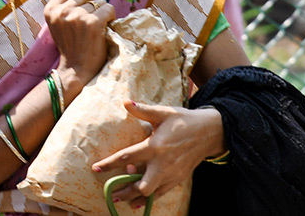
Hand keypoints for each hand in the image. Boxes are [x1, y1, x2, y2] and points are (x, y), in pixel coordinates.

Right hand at [44, 0, 113, 99]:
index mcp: (50, 9)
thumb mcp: (56, 22)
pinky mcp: (93, 23)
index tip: (79, 15)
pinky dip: (110, 18)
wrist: (76, 70)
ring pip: (99, 2)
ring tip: (94, 30)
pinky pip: (108, 8)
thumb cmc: (69, 45)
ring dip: (101, 14)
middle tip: (87, 25)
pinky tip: (104, 29)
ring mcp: (77, 16)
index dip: (80, 0)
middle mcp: (62, 10)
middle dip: (91, 6)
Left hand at [92, 102, 222, 203]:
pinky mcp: (177, 179)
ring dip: (133, 198)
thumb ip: (143, 110)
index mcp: (155, 146)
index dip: (110, 164)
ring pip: (150, 193)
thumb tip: (125, 102)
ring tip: (120, 199)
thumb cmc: (183, 120)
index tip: (95, 168)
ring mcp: (171, 174)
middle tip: (110, 192)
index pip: (128, 157)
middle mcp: (162, 163)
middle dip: (124, 191)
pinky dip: (148, 200)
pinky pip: (161, 194)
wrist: (208, 132)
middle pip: (141, 185)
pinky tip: (137, 202)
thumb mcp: (163, 112)